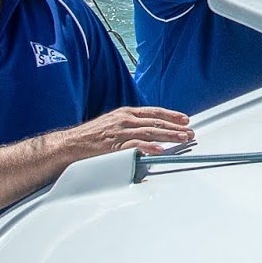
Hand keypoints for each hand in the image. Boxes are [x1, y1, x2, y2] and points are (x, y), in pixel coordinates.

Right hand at [59, 106, 194, 158]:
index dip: (171, 115)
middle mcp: (125, 119)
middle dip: (175, 127)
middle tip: (190, 132)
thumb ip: (130, 125)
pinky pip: (135, 146)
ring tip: (182, 139)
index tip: (185, 119)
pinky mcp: (114, 145)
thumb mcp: (113, 124)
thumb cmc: (92, 136)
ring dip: (169, 136)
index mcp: (126, 113)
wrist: (71, 143)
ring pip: (150, 132)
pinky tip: (160, 150)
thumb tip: (148, 131)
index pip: (154, 112)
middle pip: (156, 122)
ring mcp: (120, 132)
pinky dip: (148, 147)